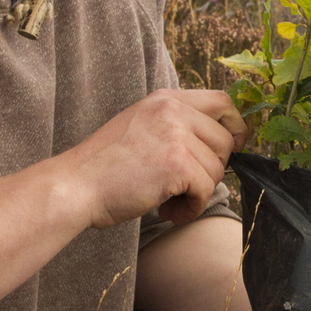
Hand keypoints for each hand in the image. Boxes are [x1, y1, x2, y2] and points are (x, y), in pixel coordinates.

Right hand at [56, 89, 246, 229]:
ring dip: (198, 193)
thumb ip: (176, 127)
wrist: (74, 186)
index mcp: (165, 99)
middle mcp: (172, 110)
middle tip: (184, 186)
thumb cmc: (105, 168)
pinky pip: (206, 190)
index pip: (223, 102)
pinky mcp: (175, 163)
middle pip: (225, 140)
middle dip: (213, 169)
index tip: (233, 148)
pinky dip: (191, 209)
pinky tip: (167, 211)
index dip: (236, 127)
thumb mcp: (142, 128)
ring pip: (217, 169)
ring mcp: (174, 134)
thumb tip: (223, 142)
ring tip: (168, 201)